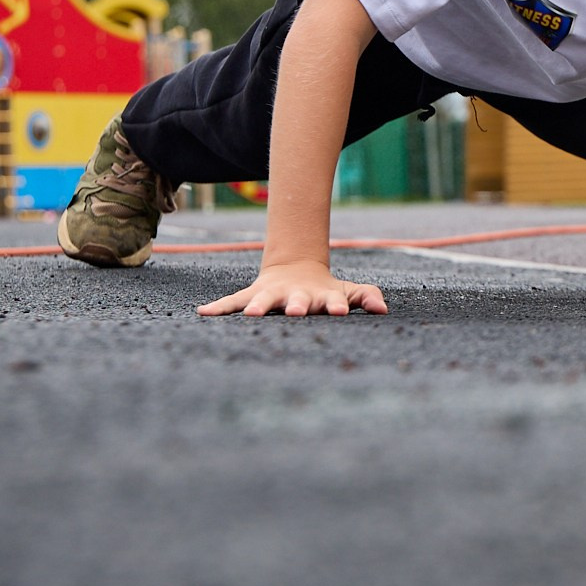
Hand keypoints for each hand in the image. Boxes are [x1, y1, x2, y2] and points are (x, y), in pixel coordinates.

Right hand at [197, 262, 388, 316]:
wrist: (296, 271)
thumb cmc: (324, 292)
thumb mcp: (347, 292)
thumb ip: (366, 297)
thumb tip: (383, 309)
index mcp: (318, 297)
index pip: (329, 302)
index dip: (334, 306)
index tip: (339, 311)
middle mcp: (294, 296)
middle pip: (296, 301)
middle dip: (296, 306)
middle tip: (296, 312)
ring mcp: (271, 296)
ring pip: (263, 301)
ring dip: (257, 307)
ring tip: (251, 314)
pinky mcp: (251, 297)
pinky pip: (232, 303)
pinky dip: (218, 308)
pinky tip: (203, 313)